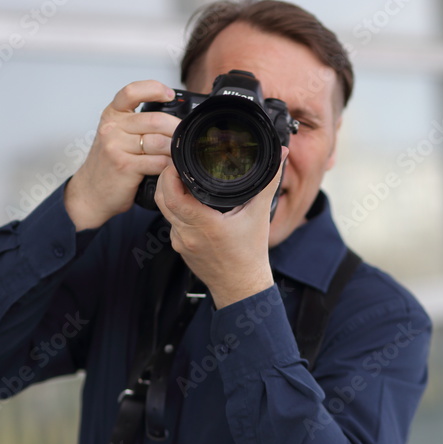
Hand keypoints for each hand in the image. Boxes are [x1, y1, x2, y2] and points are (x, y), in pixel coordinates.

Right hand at [64, 80, 178, 229]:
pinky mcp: (124, 166)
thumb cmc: (109, 162)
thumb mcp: (117, 134)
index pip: (132, 91)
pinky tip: (172, 167)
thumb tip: (174, 118)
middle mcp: (112, 127)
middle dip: (177, 128)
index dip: (153, 89)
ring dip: (175, 149)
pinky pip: (157, 162)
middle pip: (155, 120)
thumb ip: (138, 123)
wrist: (90, 191)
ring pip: (159, 142)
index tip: (169, 94)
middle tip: (186, 135)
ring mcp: (116, 147)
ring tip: (180, 153)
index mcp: (112, 114)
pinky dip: (170, 165)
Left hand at [154, 149, 287, 308]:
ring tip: (183, 178)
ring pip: (164, 211)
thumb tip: (281, 156)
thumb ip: (268, 182)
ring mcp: (180, 242)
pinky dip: (176, 208)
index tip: (178, 162)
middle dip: (165, 178)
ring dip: (169, 193)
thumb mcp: (260, 215)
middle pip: (161, 199)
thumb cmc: (250, 256)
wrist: (242, 287)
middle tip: (177, 164)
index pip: (173, 195)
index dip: (170, 175)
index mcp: (204, 225)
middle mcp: (187, 234)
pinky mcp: (180, 248)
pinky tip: (188, 201)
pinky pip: (172, 222)